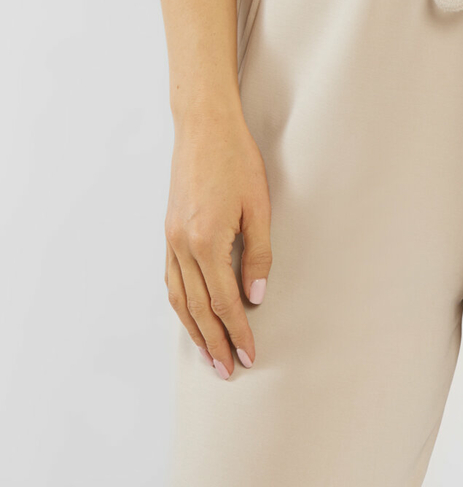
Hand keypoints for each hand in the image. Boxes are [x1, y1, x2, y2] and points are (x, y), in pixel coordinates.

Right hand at [164, 108, 271, 378]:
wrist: (204, 126)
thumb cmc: (236, 159)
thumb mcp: (259, 205)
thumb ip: (258, 253)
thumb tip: (256, 295)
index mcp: (207, 240)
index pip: (224, 301)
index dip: (238, 331)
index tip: (250, 354)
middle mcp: (182, 246)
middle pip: (199, 308)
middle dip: (215, 343)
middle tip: (228, 371)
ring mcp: (171, 239)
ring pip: (180, 299)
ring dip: (194, 331)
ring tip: (209, 356)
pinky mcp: (168, 232)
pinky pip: (171, 279)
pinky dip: (181, 305)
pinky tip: (190, 316)